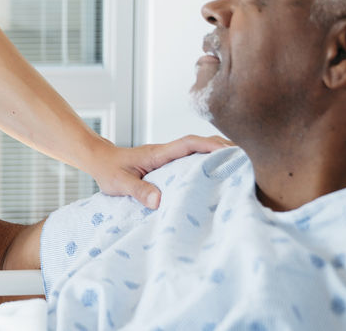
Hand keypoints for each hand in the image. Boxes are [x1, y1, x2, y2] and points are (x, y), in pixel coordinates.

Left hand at [91, 135, 230, 208]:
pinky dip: (206, 164)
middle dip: (223, 149)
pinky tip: (216, 178)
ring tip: (240, 169)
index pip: (189, 144)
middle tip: (248, 160)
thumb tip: (159, 201)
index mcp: (158, 153)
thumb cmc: (108, 170)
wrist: (98, 160)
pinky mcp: (167, 165)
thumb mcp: (120, 183)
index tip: (231, 150)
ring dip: (217, 156)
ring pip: (197, 152)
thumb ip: (138, 191)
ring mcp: (167, 158)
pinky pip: (190, 161)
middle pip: (200, 145)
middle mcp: (166, 152)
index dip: (210, 145)